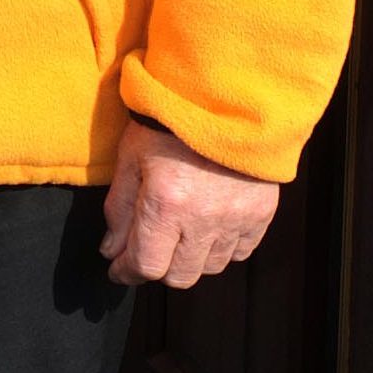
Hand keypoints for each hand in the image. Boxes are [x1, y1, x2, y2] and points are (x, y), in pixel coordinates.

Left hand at [101, 119, 278, 288]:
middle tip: (148, 248)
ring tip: (180, 233)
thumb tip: (112, 251)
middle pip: (179, 276)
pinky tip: (209, 227)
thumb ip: (119, 209)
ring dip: (190, 259)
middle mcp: (203, 218)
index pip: (146, 265)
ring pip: (210, 267)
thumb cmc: (170, 120)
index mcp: (166, 202)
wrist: (225, 95)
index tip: (119, 269)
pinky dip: (221, 247)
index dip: (127, 272)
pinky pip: (240, 252)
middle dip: (157, 267)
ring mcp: (236, 219)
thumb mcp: (131, 157)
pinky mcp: (261, 213)